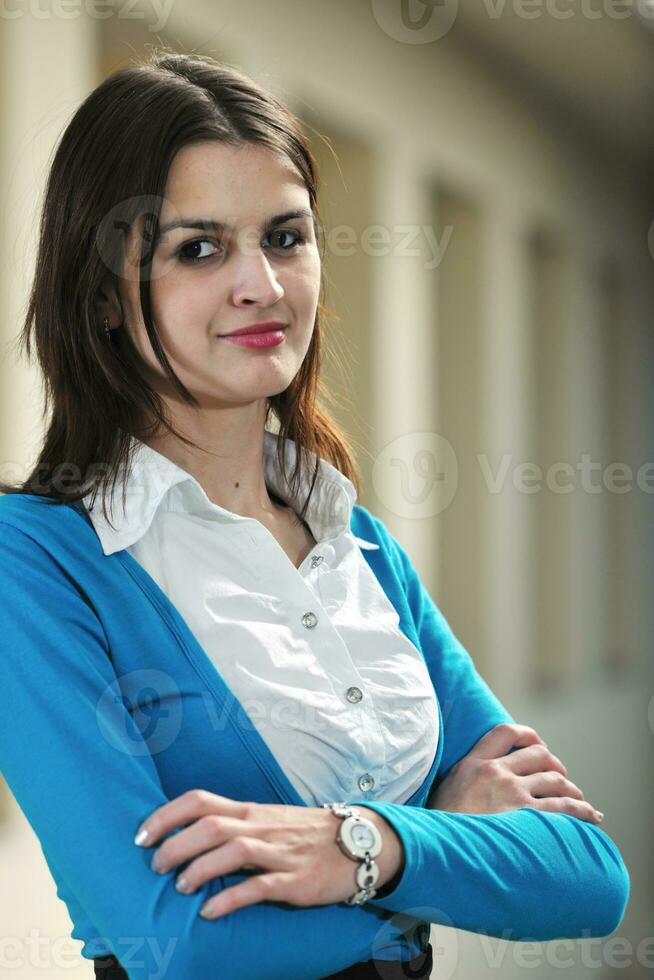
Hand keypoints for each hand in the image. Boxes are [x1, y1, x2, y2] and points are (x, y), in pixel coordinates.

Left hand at [135, 790, 403, 918]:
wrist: (357, 842)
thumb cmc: (303, 834)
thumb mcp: (266, 821)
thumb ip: (232, 825)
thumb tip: (187, 836)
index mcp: (249, 811)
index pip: (199, 801)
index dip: (166, 815)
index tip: (141, 836)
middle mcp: (259, 826)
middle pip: (209, 826)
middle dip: (174, 845)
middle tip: (155, 866)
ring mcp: (278, 852)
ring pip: (232, 851)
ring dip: (198, 869)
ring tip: (179, 888)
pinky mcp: (294, 880)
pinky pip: (259, 887)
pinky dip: (230, 899)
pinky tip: (210, 912)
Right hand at [425, 722, 602, 823]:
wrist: (435, 850)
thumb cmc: (439, 829)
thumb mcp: (443, 792)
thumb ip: (464, 779)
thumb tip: (477, 783)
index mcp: (473, 763)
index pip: (504, 732)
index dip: (528, 735)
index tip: (538, 744)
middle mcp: (495, 773)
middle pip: (538, 754)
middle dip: (555, 764)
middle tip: (561, 778)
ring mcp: (512, 794)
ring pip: (555, 780)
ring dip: (571, 789)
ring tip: (578, 800)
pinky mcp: (526, 817)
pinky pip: (564, 808)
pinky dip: (582, 810)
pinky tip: (591, 816)